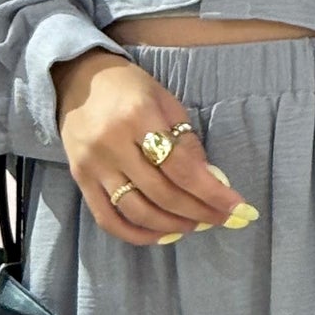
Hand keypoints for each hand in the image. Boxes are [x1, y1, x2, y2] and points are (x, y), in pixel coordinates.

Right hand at [53, 48, 252, 246]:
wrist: (77, 79)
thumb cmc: (129, 87)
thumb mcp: (165, 101)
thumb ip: (187, 141)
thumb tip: (213, 181)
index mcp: (139, 116)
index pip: (181, 167)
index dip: (212, 192)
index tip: (237, 208)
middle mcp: (113, 144)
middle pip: (162, 193)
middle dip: (198, 211)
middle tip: (221, 219)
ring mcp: (93, 165)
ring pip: (137, 211)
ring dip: (172, 225)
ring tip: (195, 225)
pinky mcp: (80, 179)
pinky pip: (108, 219)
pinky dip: (136, 234)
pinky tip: (161, 235)